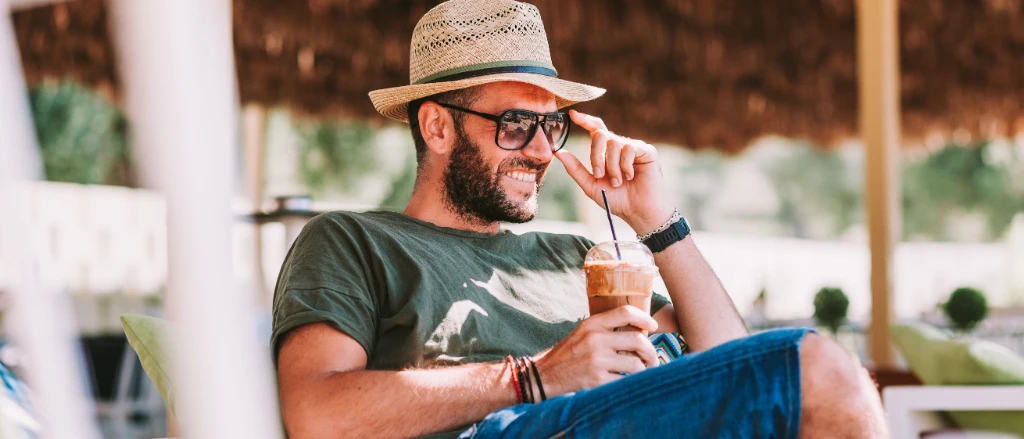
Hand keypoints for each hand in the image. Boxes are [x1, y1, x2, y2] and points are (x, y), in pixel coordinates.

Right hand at [532, 305, 658, 397]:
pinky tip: (626, 383)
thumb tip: (639, 332)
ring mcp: (596, 361)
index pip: (626, 312)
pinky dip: (629, 383)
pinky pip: (625, 382)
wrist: (544, 376)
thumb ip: (606, 329)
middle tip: (652, 359)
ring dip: (643, 370)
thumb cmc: (568, 354)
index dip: (644, 318)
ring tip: (641, 372)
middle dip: (650, 352)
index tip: (652, 327)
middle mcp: (595, 340)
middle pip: (638, 341)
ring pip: (636, 365)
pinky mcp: (596, 381)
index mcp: (592, 324)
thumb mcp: (583, 333)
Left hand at [555, 110, 673, 233]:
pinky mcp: (647, 151)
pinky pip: (628, 148)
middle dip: (595, 155)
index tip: (573, 115)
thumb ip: (575, 169)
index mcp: (606, 152)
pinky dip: (625, 165)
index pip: (595, 129)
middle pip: (600, 134)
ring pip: (613, 143)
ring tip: (618, 182)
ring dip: (612, 166)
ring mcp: (633, 147)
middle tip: (599, 175)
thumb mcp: (591, 185)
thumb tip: (558, 152)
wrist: (637, 212)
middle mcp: (619, 146)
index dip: (585, 120)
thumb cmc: (616, 199)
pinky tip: (631, 177)